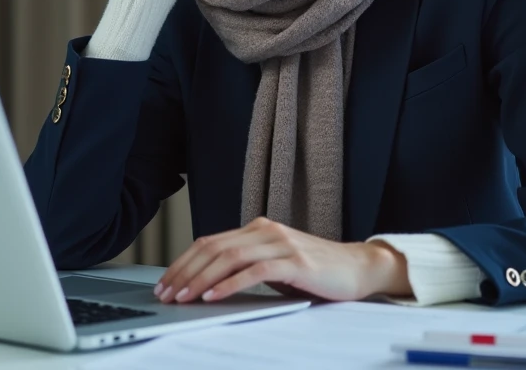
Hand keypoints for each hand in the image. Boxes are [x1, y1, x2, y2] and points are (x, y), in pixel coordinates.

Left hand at [153, 217, 411, 303]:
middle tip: (167, 292)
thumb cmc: (316, 271)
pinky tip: (214, 296)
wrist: (359, 268)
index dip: (184, 262)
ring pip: (229, 258)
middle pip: (213, 248)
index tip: (166, 282)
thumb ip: (247, 265)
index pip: (210, 243)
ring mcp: (281, 244)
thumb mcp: (275, 264)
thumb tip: (209, 282)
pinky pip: (254, 271)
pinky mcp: (295, 261)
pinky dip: (230, 284)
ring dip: (201, 279)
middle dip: (185, 271)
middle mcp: (265, 230)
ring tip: (184, 296)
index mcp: (257, 229)